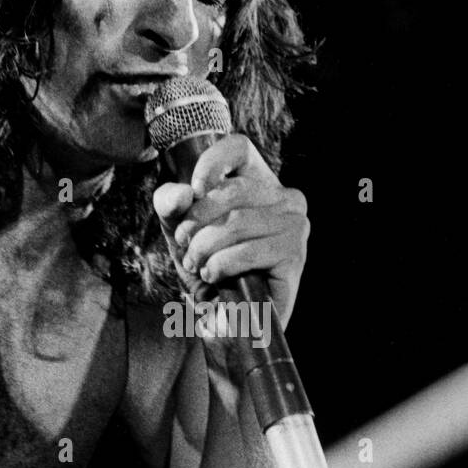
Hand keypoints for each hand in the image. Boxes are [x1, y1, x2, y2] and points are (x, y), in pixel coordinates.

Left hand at [152, 134, 309, 326]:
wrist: (228, 319)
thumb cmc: (209, 269)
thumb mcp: (179, 230)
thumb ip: (171, 204)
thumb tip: (180, 195)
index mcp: (259, 182)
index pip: (239, 147)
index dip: (212, 162)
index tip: (193, 189)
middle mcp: (285, 198)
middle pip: (233, 189)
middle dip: (198, 220)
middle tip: (185, 244)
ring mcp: (295, 226)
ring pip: (238, 221)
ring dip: (206, 247)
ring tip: (198, 265)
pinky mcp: (295, 256)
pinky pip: (250, 251)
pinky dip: (223, 265)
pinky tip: (214, 276)